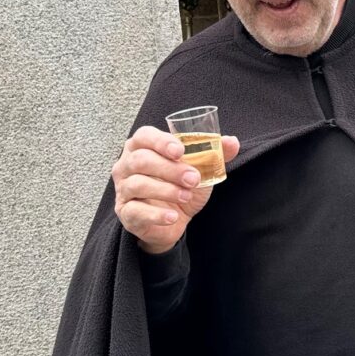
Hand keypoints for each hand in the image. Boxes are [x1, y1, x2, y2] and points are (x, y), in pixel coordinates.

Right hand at [112, 126, 239, 253]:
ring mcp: (123, 189)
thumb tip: (231, 141)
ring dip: (166, 190)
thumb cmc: (181, 185)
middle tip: (193, 178)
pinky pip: (136, 211)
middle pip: (141, 160)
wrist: (175, 219)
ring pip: (137, 184)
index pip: (144, 136)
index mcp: (142, 147)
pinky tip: (173, 216)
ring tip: (186, 196)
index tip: (181, 151)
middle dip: (169, 169)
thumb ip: (214, 153)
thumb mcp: (199, 168)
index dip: (161, 141)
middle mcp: (126, 165)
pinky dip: (156, 214)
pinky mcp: (125, 213)